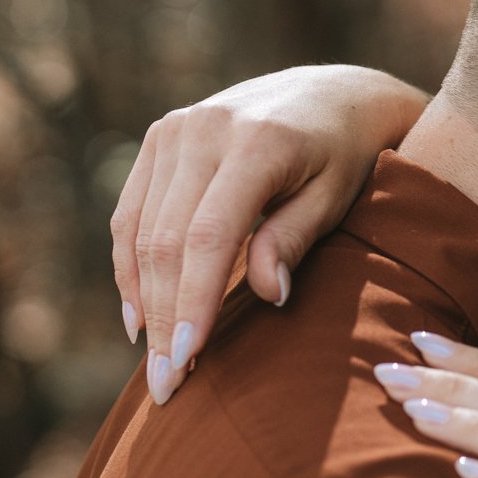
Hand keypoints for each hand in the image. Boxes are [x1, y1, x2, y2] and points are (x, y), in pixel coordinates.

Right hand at [112, 65, 428, 403]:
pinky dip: (130, 267)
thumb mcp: (336, 196)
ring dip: (141, 301)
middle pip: (166, 240)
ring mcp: (173, 130)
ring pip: (139, 230)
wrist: (333, 93)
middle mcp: (202, 130)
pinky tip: (139, 316)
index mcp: (255, 143)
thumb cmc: (347, 157)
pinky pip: (130, 212)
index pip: (208, 237)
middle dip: (164, 317)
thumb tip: (266, 297)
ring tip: (154, 362)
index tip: (187, 358)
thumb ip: (295, 240)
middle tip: (167, 384)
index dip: (193, 301)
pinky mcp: (158, 137)